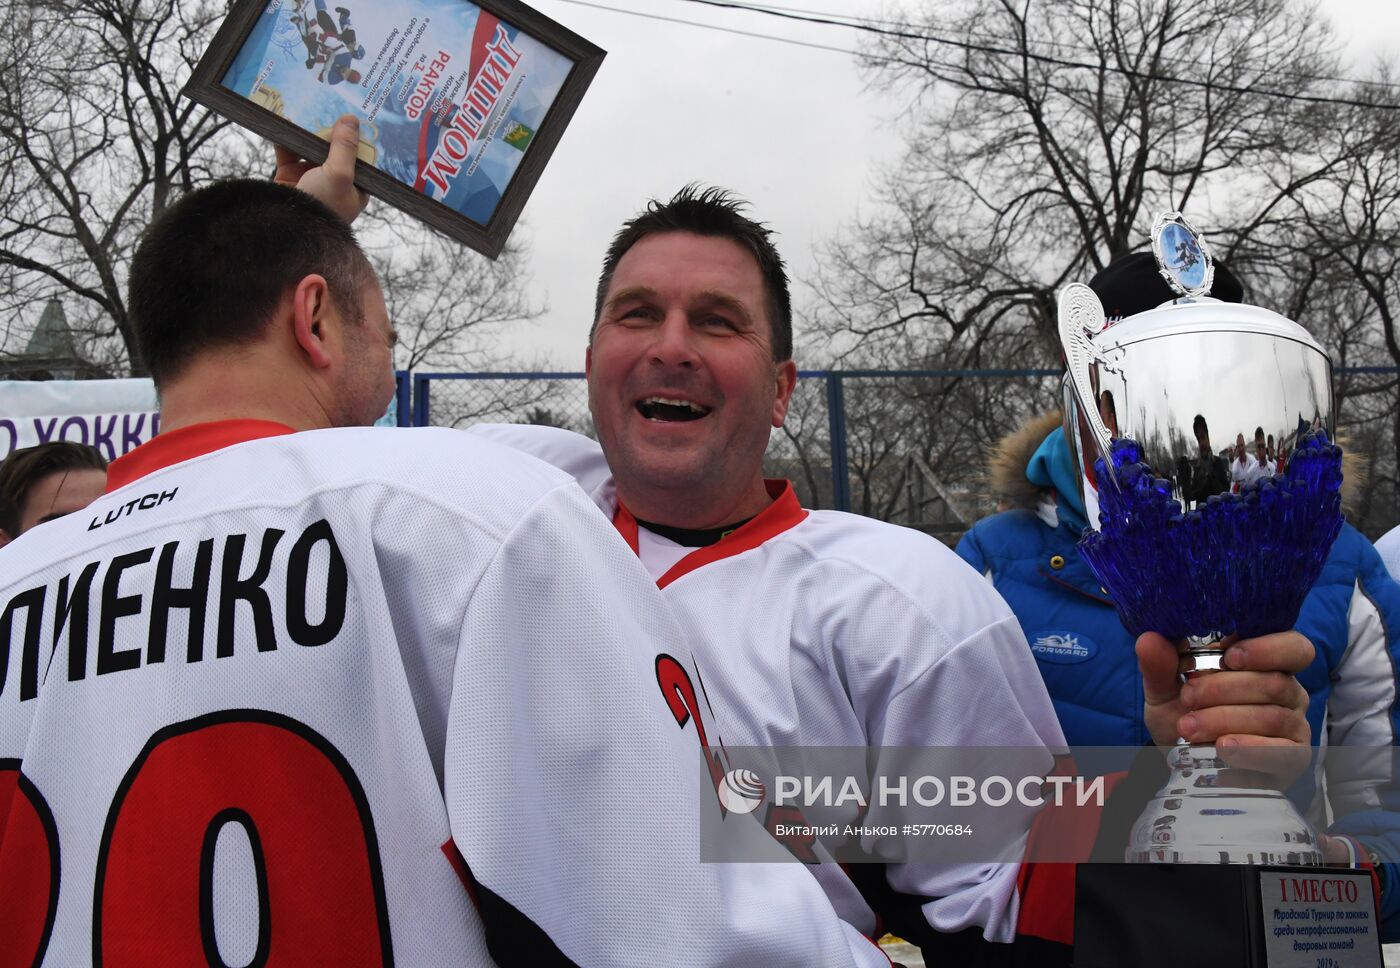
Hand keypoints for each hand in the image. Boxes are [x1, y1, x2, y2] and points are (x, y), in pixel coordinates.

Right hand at [273, 113, 367, 222]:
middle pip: (335, 148)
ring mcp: (312, 177)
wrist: (288, 227)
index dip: (358, 137)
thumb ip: (345, 147)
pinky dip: (286, 136)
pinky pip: (288, 150)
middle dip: (331, 128)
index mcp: (356, 187)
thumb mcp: (340, 174)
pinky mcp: (289, 175)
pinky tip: (285, 117)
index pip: (361, 157)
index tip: (358, 112)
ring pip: (311, 147)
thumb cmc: (323, 207)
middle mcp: (335, 182)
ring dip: (308, 129)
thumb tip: (351, 119)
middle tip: (331, 100)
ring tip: (308, 103)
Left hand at [1139, 630, 1311, 750]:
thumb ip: (1160, 664)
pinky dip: (1249, 750)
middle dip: (1224, 688)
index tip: (1229, 657)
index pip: (1293, 646)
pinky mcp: (1292, 759)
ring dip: (1225, 720)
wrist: (1184, 761)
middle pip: (1275, 682)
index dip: (1267, 648)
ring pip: (1273, 716)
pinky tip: (1222, 749)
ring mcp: (1294, 727)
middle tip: (1188, 697)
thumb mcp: (1164, 689)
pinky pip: (1283, 753)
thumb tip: (1149, 639)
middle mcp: (1289, 692)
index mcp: (1267, 663)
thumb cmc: (1185, 714)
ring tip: (1189, 727)